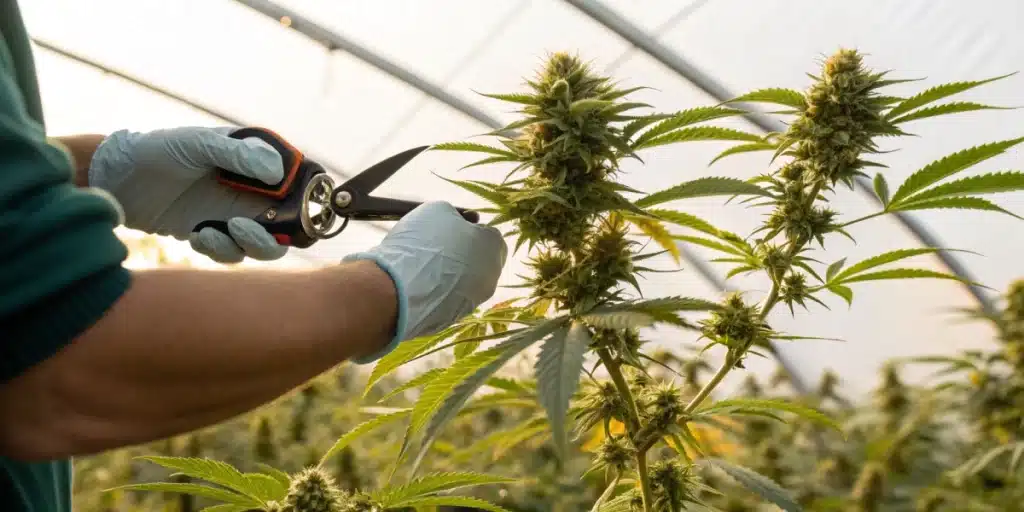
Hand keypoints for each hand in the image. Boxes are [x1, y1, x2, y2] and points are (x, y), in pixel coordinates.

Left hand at [89, 126, 288, 262]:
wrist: (116, 179)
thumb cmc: (158, 150)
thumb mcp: (198, 144)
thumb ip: (239, 156)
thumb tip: (277, 173)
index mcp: (256, 163)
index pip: (298, 181)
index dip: (309, 198)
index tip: (304, 209)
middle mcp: (252, 192)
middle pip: (290, 222)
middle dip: (283, 232)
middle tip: (256, 228)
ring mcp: (234, 215)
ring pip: (266, 245)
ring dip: (252, 244)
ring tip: (223, 231)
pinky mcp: (214, 235)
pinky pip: (232, 253)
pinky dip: (221, 249)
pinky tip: (198, 235)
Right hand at [343, 201, 507, 362]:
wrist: (401, 289)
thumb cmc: (423, 243)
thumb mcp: (437, 210)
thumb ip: (453, 214)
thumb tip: (455, 221)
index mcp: (494, 247)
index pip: (487, 233)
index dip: (466, 227)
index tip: (447, 225)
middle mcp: (491, 276)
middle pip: (477, 258)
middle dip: (459, 251)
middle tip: (433, 244)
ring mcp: (474, 301)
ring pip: (462, 281)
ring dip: (447, 272)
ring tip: (421, 265)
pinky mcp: (454, 318)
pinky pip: (448, 298)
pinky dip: (436, 290)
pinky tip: (417, 284)